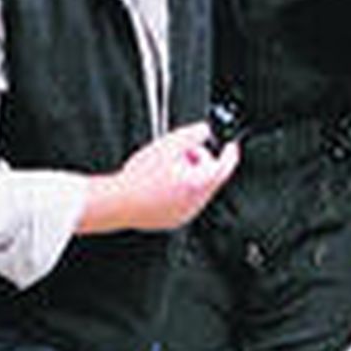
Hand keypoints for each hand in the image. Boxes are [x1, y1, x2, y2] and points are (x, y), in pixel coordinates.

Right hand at [80, 123, 239, 234]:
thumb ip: (191, 134)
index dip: (230, 154)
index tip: (231, 147)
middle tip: (177, 154)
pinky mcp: (175, 220)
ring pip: (197, 189)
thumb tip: (204, 131)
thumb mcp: (167, 145)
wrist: (119, 202)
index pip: (225, 167)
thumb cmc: (139, 177)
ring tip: (163, 170)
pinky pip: (186, 202)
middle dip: (197, 161)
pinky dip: (179, 190)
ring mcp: (186, 213)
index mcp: (198, 183)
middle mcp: (196, 202)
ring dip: (188, 176)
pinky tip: (159, 184)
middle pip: (209, 176)